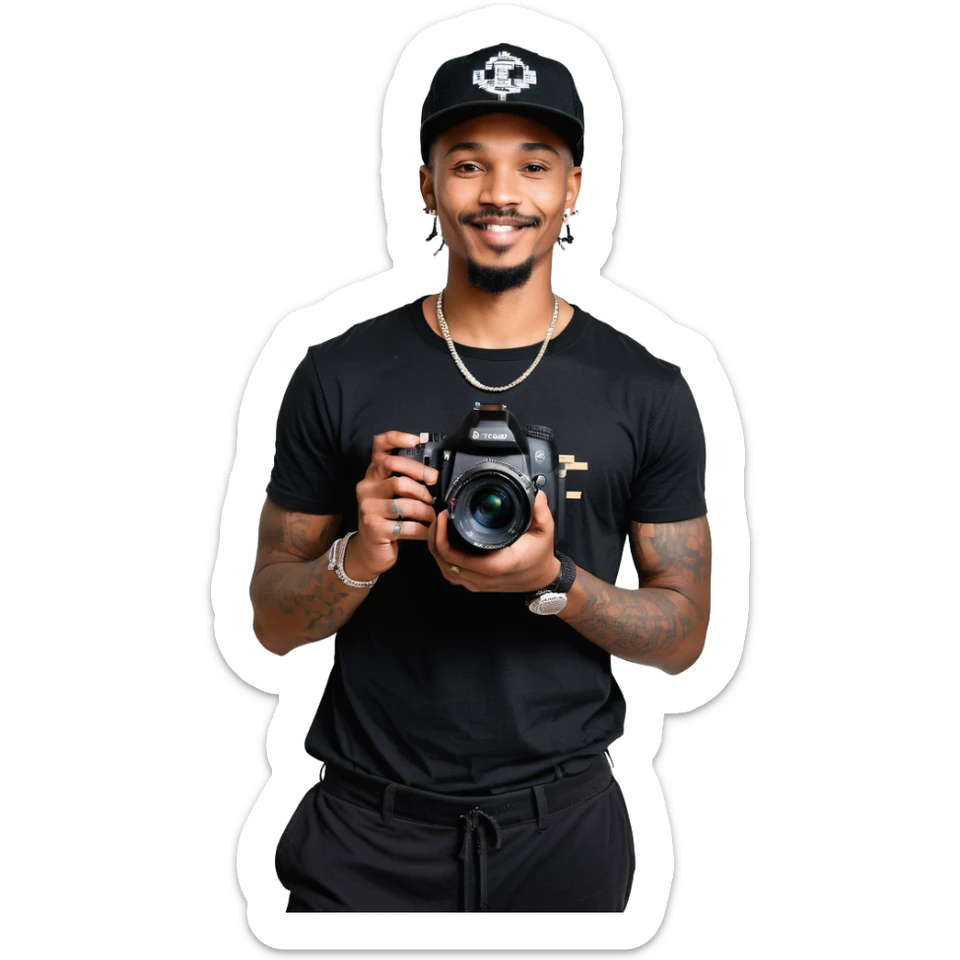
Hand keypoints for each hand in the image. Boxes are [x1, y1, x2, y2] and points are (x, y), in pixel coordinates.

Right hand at [349, 430, 438, 579]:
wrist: (369, 551)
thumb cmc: (387, 519)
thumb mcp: (391, 496)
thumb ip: (405, 481)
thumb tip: (433, 475)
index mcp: (372, 474)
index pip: (379, 447)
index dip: (396, 438)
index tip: (416, 439)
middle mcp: (366, 487)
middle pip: (394, 468)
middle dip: (420, 475)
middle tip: (434, 487)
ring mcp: (368, 507)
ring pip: (405, 500)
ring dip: (425, 510)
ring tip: (432, 516)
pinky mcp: (374, 528)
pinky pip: (407, 525)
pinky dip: (422, 529)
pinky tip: (426, 531)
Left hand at [427, 490, 560, 592]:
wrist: (542, 579)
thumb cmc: (540, 557)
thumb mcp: (544, 532)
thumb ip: (541, 513)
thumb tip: (537, 496)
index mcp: (495, 565)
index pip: (454, 556)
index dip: (441, 535)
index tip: (444, 516)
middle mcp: (483, 578)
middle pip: (443, 562)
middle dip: (434, 538)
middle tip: (438, 519)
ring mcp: (478, 584)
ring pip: (445, 570)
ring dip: (436, 550)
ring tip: (437, 530)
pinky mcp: (476, 584)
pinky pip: (452, 575)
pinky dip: (443, 560)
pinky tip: (443, 545)